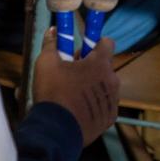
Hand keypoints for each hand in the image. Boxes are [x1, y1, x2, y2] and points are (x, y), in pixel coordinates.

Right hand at [32, 27, 120, 146]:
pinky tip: (80, 109)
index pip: (107, 42)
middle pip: (105, 66)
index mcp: (100, 63)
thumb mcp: (46, 63)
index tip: (82, 51)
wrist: (56, 130)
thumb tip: (53, 30)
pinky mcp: (110, 117)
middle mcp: (112, 80)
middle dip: (91, 67)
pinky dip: (95, 105)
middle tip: (72, 74)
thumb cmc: (53, 92)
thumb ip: (51, 44)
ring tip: (74, 94)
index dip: (94, 43)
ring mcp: (113, 100)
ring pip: (105, 86)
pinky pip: (105, 105)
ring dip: (94, 86)